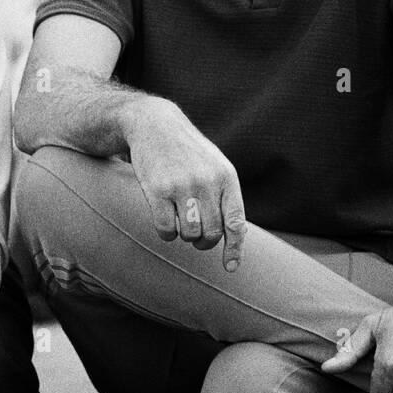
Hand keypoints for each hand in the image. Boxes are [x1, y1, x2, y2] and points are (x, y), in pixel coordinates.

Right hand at [126, 98, 246, 270]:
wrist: (156, 125)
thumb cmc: (190, 153)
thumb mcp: (216, 166)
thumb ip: (226, 198)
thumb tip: (233, 237)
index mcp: (227, 178)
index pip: (236, 222)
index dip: (235, 249)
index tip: (230, 268)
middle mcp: (207, 182)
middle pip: (211, 233)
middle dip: (204, 242)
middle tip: (198, 237)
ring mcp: (182, 186)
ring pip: (189, 235)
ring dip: (185, 236)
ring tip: (181, 221)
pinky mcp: (157, 190)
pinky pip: (166, 230)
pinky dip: (166, 233)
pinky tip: (165, 220)